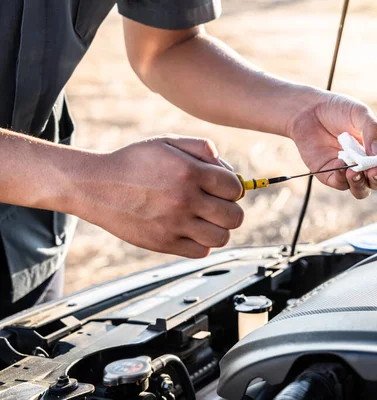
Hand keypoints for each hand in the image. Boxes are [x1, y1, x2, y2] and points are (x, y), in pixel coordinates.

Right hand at [74, 135, 243, 257]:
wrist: (97, 185)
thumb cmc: (134, 162)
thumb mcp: (167, 142)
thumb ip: (201, 147)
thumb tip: (227, 167)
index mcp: (190, 172)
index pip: (235, 188)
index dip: (234, 188)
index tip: (225, 189)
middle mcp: (185, 200)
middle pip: (234, 216)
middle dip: (231, 210)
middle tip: (219, 206)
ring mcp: (174, 224)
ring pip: (221, 237)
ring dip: (219, 229)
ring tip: (207, 220)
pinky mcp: (163, 243)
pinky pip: (200, 251)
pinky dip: (201, 243)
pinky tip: (192, 230)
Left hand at [287, 92, 376, 198]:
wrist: (309, 110)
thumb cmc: (338, 110)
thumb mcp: (360, 114)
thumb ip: (374, 131)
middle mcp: (367, 165)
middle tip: (375, 170)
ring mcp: (349, 172)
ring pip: (362, 190)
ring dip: (362, 184)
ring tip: (355, 172)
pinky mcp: (331, 175)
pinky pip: (341, 185)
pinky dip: (342, 179)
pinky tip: (340, 165)